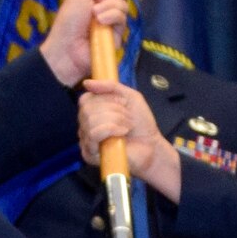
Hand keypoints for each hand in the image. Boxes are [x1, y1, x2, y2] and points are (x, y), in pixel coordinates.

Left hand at [40, 0, 132, 86]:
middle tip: (95, 2)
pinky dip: (113, 17)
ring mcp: (112, 25)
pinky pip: (123, 20)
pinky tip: (101, 23)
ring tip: (95, 16)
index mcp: (96, 1)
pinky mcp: (118, 37)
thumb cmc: (69, 21)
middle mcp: (106, 11)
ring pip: (124, 6)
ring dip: (109, 7)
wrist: (66, 49)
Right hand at [78, 83, 181, 201]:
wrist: (151, 146)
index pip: (85, 99)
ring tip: (127, 126)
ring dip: (115, 120)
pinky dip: (111, 129)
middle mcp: (85, 126)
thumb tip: (86, 83)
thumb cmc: (141, 123)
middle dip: (114, 110)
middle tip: (128, 117)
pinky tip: (123, 133)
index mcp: (92, 112)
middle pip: (88, 109)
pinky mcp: (89, 154)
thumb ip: (110, 86)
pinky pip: (93, 134)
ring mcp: (86, 140)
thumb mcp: (129, 96)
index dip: (106, 98)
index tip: (123, 103)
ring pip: (91, 121)